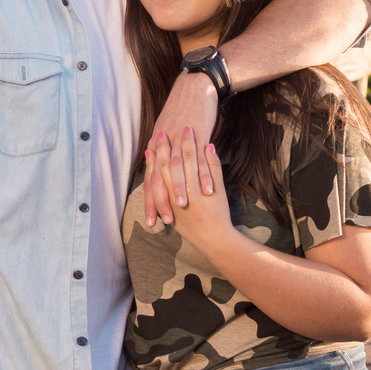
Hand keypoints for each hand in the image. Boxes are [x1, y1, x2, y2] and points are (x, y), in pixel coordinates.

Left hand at [144, 71, 218, 226]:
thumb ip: (163, 152)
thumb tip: (158, 173)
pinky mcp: (197, 135)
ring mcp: (179, 140)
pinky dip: (203, 175)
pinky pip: (199, 159)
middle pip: (159, 177)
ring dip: (179, 190)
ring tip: (181, 208)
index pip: (150, 178)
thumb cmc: (182, 113)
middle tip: (163, 221)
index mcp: (156, 146)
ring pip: (177, 170)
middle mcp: (163, 144)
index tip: (151, 219)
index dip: (150, 199)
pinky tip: (207, 190)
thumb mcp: (167, 133)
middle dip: (160, 201)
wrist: (195, 89)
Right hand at [148, 127, 231, 243]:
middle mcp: (180, 191)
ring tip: (188, 128)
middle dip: (170, 143)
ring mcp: (196, 191)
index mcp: (170, 195)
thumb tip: (158, 184)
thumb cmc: (194, 230)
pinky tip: (209, 144)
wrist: (214, 241)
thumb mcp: (175, 215)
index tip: (156, 136)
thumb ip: (165, 197)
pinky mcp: (212, 190)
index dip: (158, 150)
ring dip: (189, 144)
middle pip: (172, 161)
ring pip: (190, 162)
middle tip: (166, 128)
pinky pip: (210, 170)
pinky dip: (210, 156)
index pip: (160, 168)